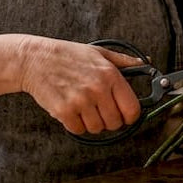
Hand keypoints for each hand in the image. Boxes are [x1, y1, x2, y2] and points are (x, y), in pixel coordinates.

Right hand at [15, 38, 143, 134]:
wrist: (35, 59)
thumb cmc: (68, 55)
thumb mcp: (99, 53)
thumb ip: (125, 61)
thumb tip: (146, 63)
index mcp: (110, 75)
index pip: (132, 109)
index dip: (130, 115)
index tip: (123, 114)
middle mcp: (97, 89)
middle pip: (115, 123)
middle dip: (109, 119)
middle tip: (99, 109)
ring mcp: (80, 101)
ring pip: (97, 128)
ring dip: (91, 122)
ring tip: (82, 106)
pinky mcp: (64, 111)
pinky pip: (79, 130)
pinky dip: (76, 124)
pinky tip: (71, 109)